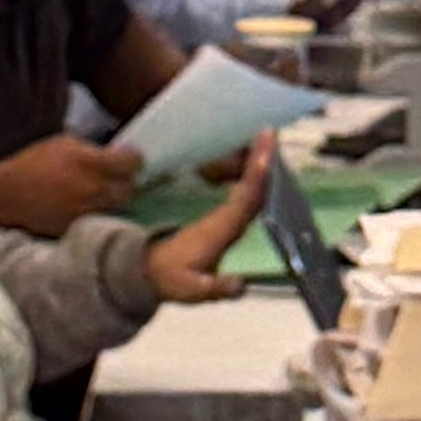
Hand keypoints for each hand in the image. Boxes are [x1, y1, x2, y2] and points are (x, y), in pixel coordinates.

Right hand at [0, 133, 140, 237]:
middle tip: (119, 177)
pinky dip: (101, 213)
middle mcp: (91, 188)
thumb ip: (92, 150)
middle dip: (127, 181)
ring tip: (105, 192)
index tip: (131, 159)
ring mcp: (86, 211)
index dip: (134, 159)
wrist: (5, 196)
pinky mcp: (79, 228)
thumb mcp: (63, 143)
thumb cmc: (32, 164)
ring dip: (116, 199)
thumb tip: (116, 154)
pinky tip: (92, 206)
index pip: (132, 162)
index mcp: (88, 161)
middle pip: (130, 188)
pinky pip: (102, 220)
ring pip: (118, 207)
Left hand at [142, 151, 275, 305]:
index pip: (245, 200)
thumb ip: (215, 288)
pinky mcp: (222, 218)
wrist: (149, 271)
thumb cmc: (172, 279)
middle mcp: (224, 219)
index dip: (257, 176)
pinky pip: (243, 192)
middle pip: (248, 185)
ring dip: (257, 163)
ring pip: (246, 186)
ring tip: (270, 139)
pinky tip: (262, 165)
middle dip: (259, 159)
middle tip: (271, 131)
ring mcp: (222, 216)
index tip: (266, 150)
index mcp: (220, 231)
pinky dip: (254, 176)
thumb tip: (241, 285)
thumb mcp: (191, 289)